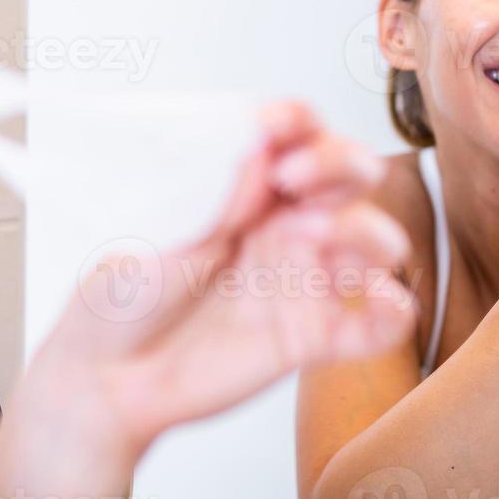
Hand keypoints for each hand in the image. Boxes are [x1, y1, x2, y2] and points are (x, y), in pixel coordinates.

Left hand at [40, 101, 414, 459]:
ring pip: (372, 242)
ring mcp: (300, 278)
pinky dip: (393, 313)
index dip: (296, 122)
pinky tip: (385, 303)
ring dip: (363, 230)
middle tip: (292, 179)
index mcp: (243, 185)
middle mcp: (281, 223)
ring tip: (317, 240)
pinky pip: (372, 325)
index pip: (295, 134)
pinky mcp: (309, 336)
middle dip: (338, 163)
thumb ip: (217, 195)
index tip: (276, 126)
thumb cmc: (120, 295)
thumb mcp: (158, 232)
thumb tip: (260, 151)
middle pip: (348, 174)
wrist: (104, 377)